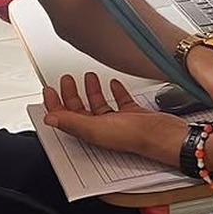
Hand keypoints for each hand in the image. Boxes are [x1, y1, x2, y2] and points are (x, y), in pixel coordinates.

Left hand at [43, 74, 185, 162]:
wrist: (164, 134)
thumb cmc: (136, 136)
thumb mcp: (97, 128)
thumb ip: (72, 122)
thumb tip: (49, 118)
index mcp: (91, 133)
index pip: (66, 118)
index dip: (54, 104)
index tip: (48, 89)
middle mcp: (103, 128)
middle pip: (80, 110)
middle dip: (71, 94)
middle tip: (66, 79)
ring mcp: (119, 121)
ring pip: (99, 104)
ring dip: (91, 90)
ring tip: (88, 77)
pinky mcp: (134, 114)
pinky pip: (120, 101)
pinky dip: (115, 91)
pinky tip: (113, 83)